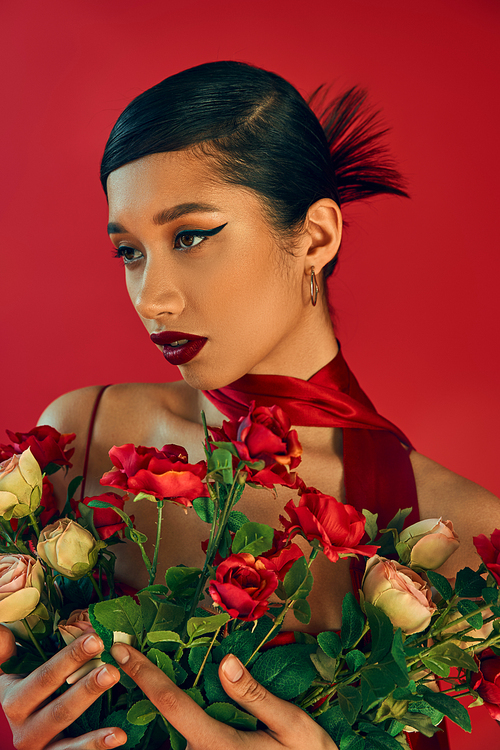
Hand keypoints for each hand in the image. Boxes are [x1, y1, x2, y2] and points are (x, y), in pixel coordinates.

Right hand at [0, 624, 126, 749]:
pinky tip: (119, 735)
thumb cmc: (20, 691)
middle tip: (111, 668)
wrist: (16, 727)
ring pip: (66, 732)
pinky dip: (96, 746)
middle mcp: (23, 727)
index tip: (94, 640)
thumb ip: (3, 652)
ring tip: (115, 694)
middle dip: (86, 686)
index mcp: (14, 699)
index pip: (44, 678)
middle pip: (58, 707)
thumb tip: (4, 634)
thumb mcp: (6, 672)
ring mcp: (38, 746)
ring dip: (92, 714)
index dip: (69, 659)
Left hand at [110, 642, 337, 749]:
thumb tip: (225, 661)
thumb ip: (255, 695)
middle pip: (170, 713)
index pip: (170, 702)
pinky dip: (188, 716)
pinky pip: (191, 739)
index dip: (142, 673)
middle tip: (141, 648)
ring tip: (178, 676)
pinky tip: (202, 703)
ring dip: (176, 702)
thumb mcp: (292, 726)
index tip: (119, 647)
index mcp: (217, 745)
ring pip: (180, 727)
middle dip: (155, 682)